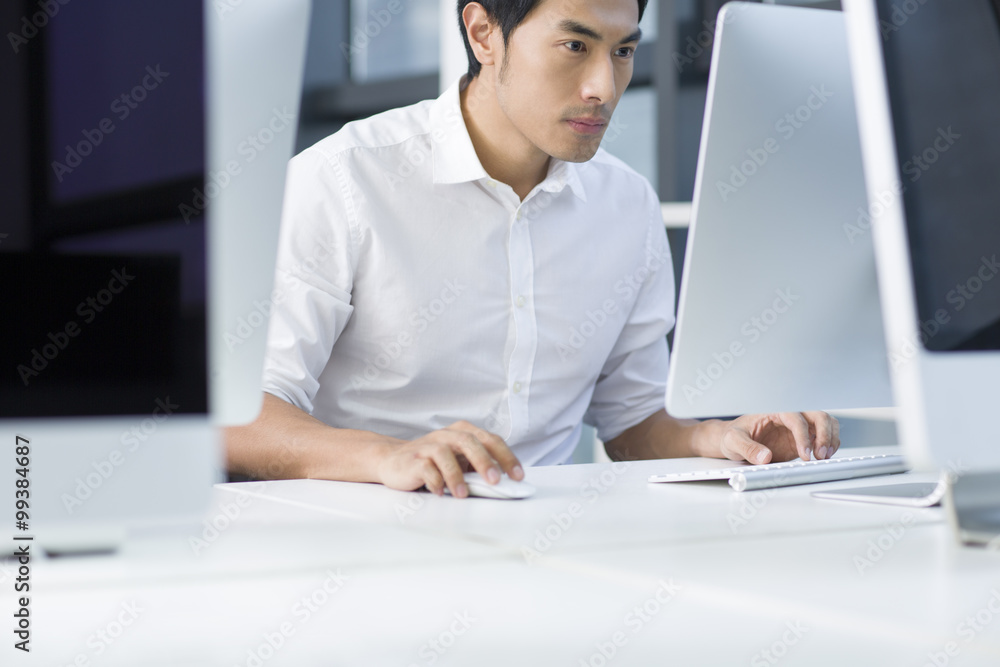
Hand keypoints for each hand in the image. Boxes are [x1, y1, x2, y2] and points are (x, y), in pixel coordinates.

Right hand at [376, 421, 523, 497]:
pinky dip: (435, 481)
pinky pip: (426, 468)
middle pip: (469, 442)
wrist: (394, 461)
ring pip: (445, 454)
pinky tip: (440, 493)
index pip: (490, 440)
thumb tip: (505, 483)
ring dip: (456, 476)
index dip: (506, 456)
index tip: (518, 476)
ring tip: (463, 494)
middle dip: (485, 462)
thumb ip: (478, 467)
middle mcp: (447, 435)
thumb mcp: (460, 462)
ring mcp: (428, 445)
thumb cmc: (434, 463)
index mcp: (463, 432)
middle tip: (496, 481)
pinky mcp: (413, 459)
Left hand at [712, 412, 839, 464]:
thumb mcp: (733, 441)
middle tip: (821, 455)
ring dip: (830, 438)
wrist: (733, 441)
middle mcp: (788, 416)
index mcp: (773, 410)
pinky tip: (825, 456)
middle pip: (817, 415)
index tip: (805, 453)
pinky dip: (829, 444)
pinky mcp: (802, 439)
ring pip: (825, 423)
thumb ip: (747, 448)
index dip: (803, 435)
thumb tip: (764, 457)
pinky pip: (822, 437)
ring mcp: (797, 427)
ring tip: (825, 457)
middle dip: (824, 433)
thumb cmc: (732, 435)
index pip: (796, 417)